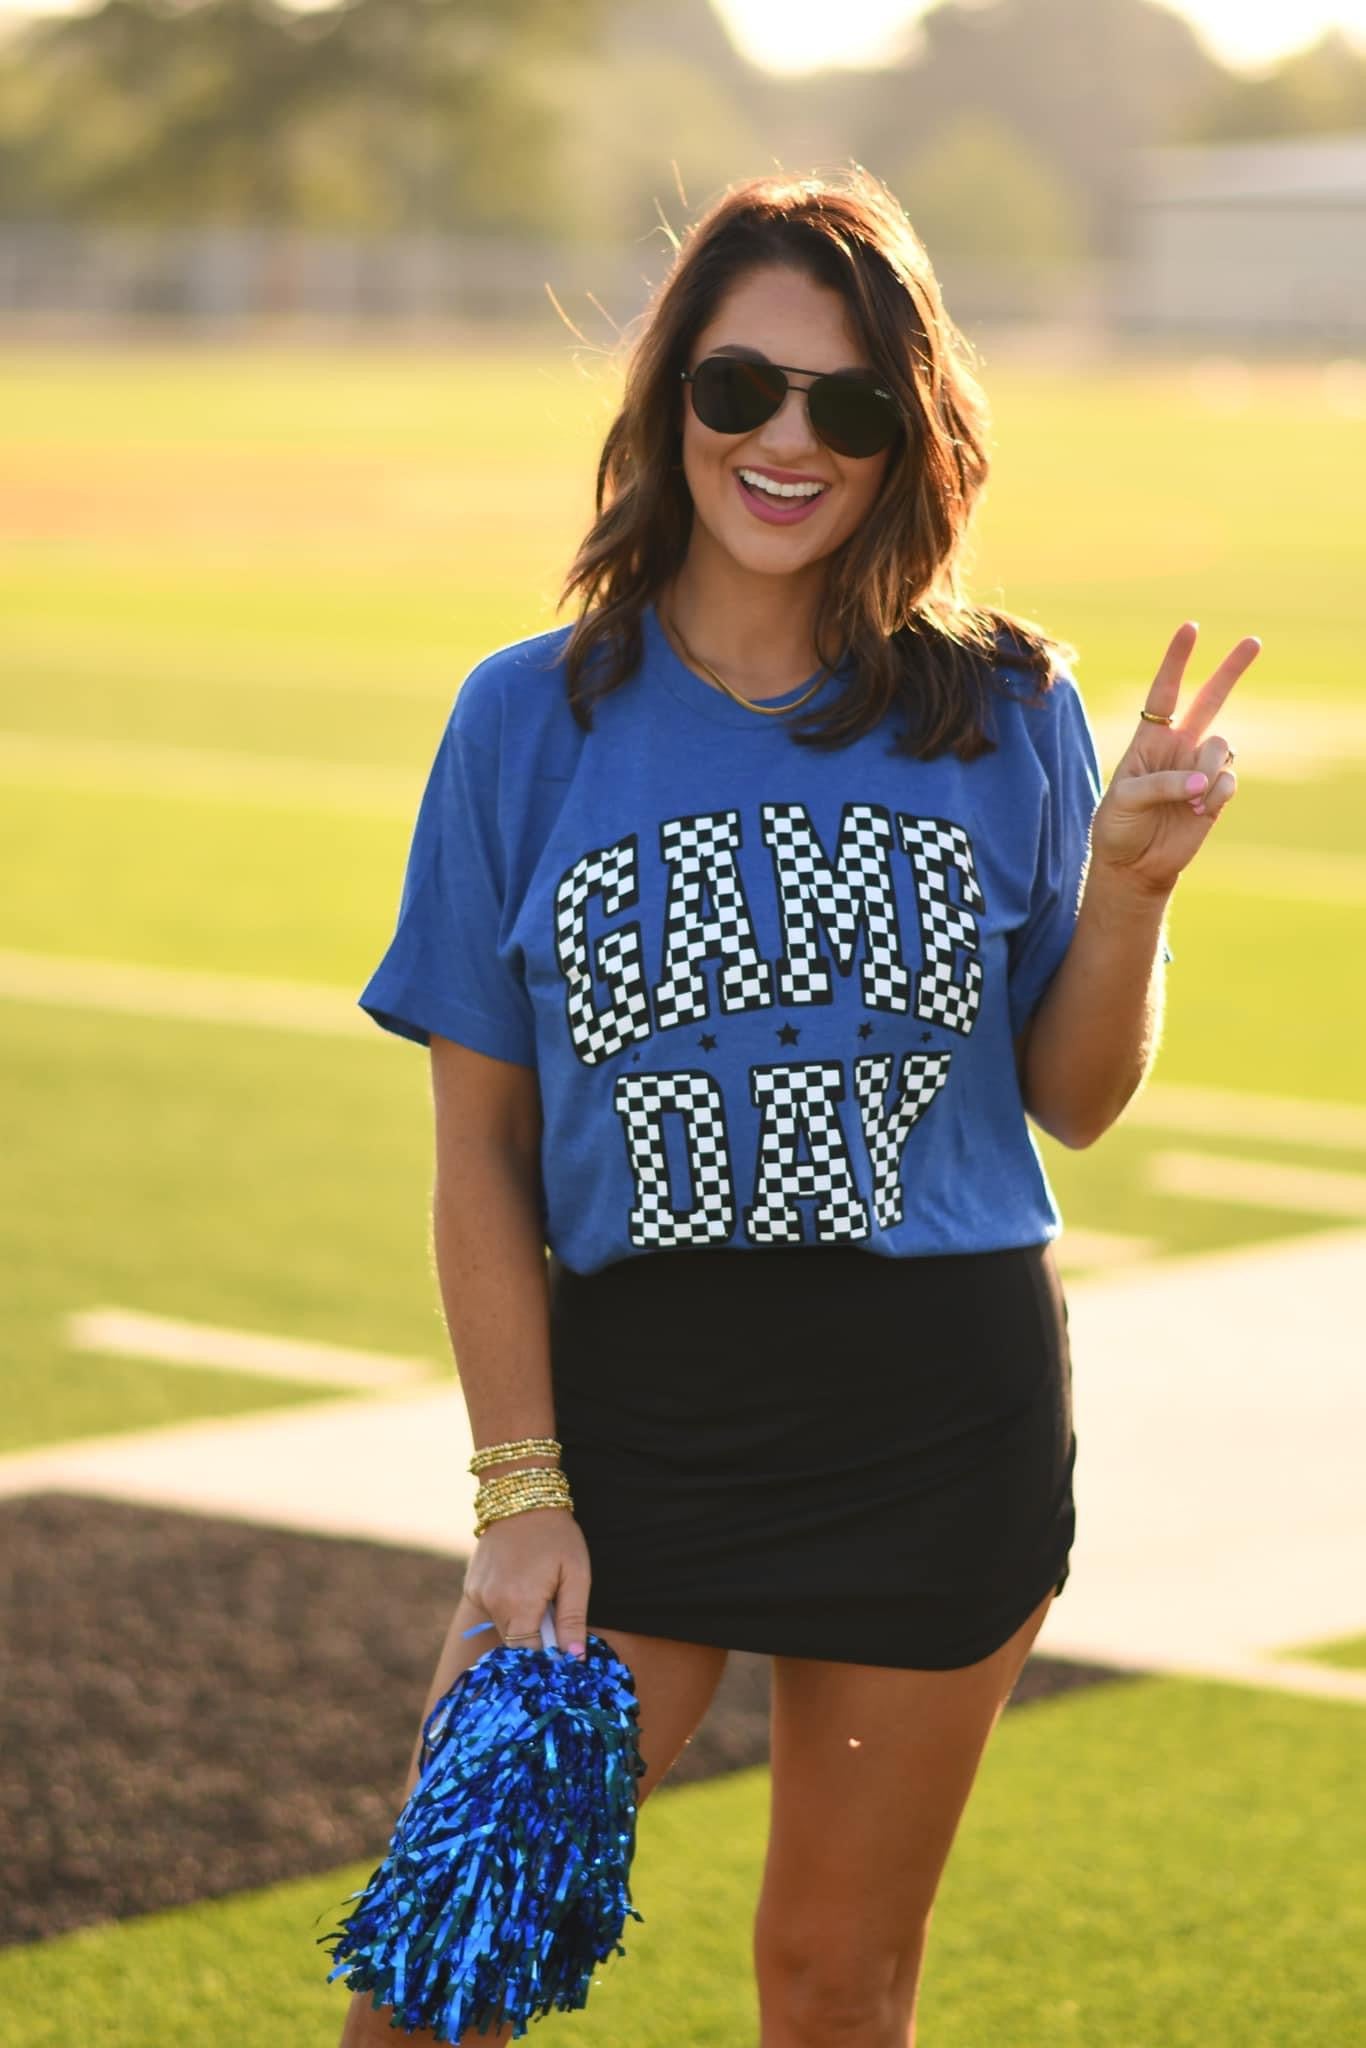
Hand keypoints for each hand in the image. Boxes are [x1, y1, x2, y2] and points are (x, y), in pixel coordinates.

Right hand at [461, 1504, 591, 1660]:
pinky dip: (506, 1605)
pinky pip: (491, 1610)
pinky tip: (519, 1580)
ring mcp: (477, 1595)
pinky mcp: (470, 1587)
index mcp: (519, 1603)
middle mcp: (492, 1603)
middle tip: (552, 1605)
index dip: (547, 1654)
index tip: (562, 1642)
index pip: (528, 1654)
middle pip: (514, 1643)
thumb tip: (574, 1658)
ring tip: (536, 1588)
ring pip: (502, 1627)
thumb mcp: (576, 1575)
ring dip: (521, 1619)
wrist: (522, 1498)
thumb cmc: (557, 1536)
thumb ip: (573, 1620)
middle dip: (535, 1635)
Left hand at [1090, 622, 1259, 897]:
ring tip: (1192, 798)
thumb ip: (1161, 784)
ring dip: (1209, 768)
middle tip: (1254, 641)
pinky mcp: (1217, 793)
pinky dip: (1218, 792)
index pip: (1164, 692)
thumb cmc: (1118, 827)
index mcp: (1150, 738)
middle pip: (1210, 699)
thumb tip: (1204, 781)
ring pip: (1222, 745)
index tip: (1190, 628)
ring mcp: (1201, 768)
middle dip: (1232, 670)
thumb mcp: (1125, 801)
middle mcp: (1179, 746)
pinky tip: (1201, 808)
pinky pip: (1230, 779)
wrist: (1133, 865)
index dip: (1177, 661)